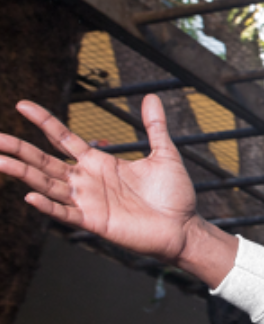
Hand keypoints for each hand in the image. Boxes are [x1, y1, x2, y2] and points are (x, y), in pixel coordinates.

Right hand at [0, 96, 236, 285]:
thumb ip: (155, 127)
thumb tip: (150, 96)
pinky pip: (65, 213)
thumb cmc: (173, 194)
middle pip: (44, 161)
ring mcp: (88, 201)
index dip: (44, 121)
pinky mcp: (94, 222)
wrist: (184, 227)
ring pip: (47, 184)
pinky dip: (47, 206)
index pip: (63, 138)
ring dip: (23, 174)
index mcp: (99, 162)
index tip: (22, 105)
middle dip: (19, 148)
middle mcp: (87, 180)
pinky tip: (29, 195)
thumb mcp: (164, 154)